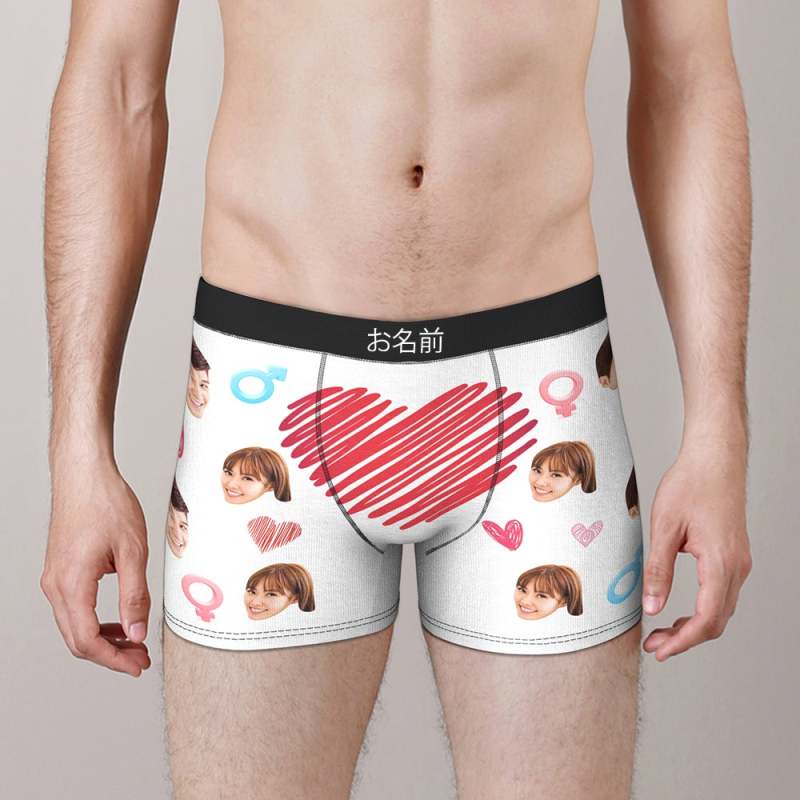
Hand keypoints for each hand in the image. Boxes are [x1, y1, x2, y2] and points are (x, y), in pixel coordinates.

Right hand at [41, 463, 151, 676]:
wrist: (84, 475)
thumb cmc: (106, 504)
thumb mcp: (133, 551)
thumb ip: (134, 595)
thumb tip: (136, 633)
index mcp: (72, 584)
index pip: (88, 641)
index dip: (114, 659)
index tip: (138, 665)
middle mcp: (55, 586)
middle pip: (77, 640)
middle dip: (110, 655)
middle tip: (140, 660)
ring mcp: (54, 578)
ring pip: (74, 626)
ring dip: (103, 639)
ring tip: (133, 643)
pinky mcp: (59, 570)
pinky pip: (74, 608)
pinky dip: (95, 621)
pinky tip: (119, 620)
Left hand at [641, 445, 751, 660]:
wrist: (715, 459)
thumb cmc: (690, 485)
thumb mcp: (664, 527)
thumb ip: (658, 570)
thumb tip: (652, 607)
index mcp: (720, 563)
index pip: (706, 620)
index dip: (682, 642)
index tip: (660, 651)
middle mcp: (736, 567)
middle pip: (716, 621)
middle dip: (686, 639)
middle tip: (655, 646)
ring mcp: (739, 562)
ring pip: (722, 610)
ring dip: (694, 627)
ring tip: (663, 632)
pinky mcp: (735, 556)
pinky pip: (722, 594)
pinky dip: (703, 610)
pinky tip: (681, 609)